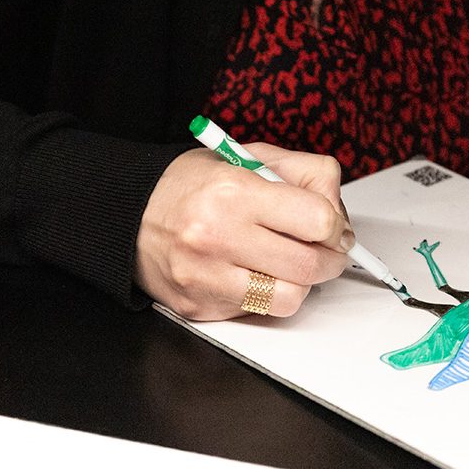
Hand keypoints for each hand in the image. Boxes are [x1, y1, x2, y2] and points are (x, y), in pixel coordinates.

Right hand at [135, 144, 353, 319]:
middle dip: (330, 259)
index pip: (317, 219)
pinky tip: (253, 273)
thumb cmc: (190, 186)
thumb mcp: (247, 157)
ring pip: (290, 299)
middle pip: (309, 265)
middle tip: (327, 251)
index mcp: (233, 192)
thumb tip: (338, 216)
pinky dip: (266, 295)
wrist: (130, 215)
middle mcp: (218, 236)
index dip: (336, 226)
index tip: (334, 228)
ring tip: (288, 264)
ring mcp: (207, 277)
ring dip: (300, 283)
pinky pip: (258, 311)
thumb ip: (302, 174)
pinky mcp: (200, 306)